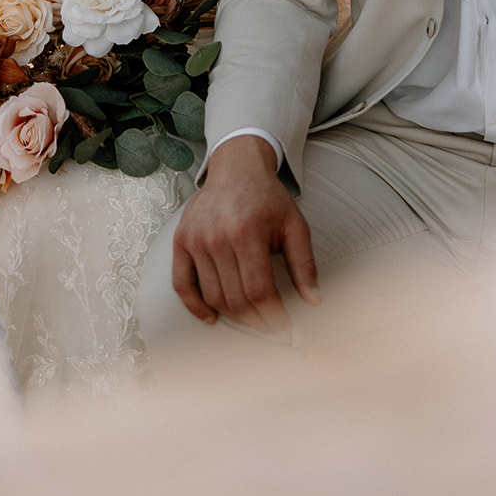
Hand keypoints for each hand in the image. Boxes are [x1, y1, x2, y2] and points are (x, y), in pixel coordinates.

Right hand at [171, 135, 320, 332]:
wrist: (236, 168)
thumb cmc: (268, 198)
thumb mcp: (294, 225)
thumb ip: (304, 264)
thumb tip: (315, 301)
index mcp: (248, 232)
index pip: (259, 291)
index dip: (273, 316)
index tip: (285, 326)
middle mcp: (217, 237)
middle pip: (235, 299)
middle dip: (256, 321)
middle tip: (270, 326)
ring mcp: (195, 239)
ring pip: (212, 295)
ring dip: (232, 316)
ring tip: (250, 318)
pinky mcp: (181, 240)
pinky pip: (182, 284)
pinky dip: (195, 306)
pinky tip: (211, 316)